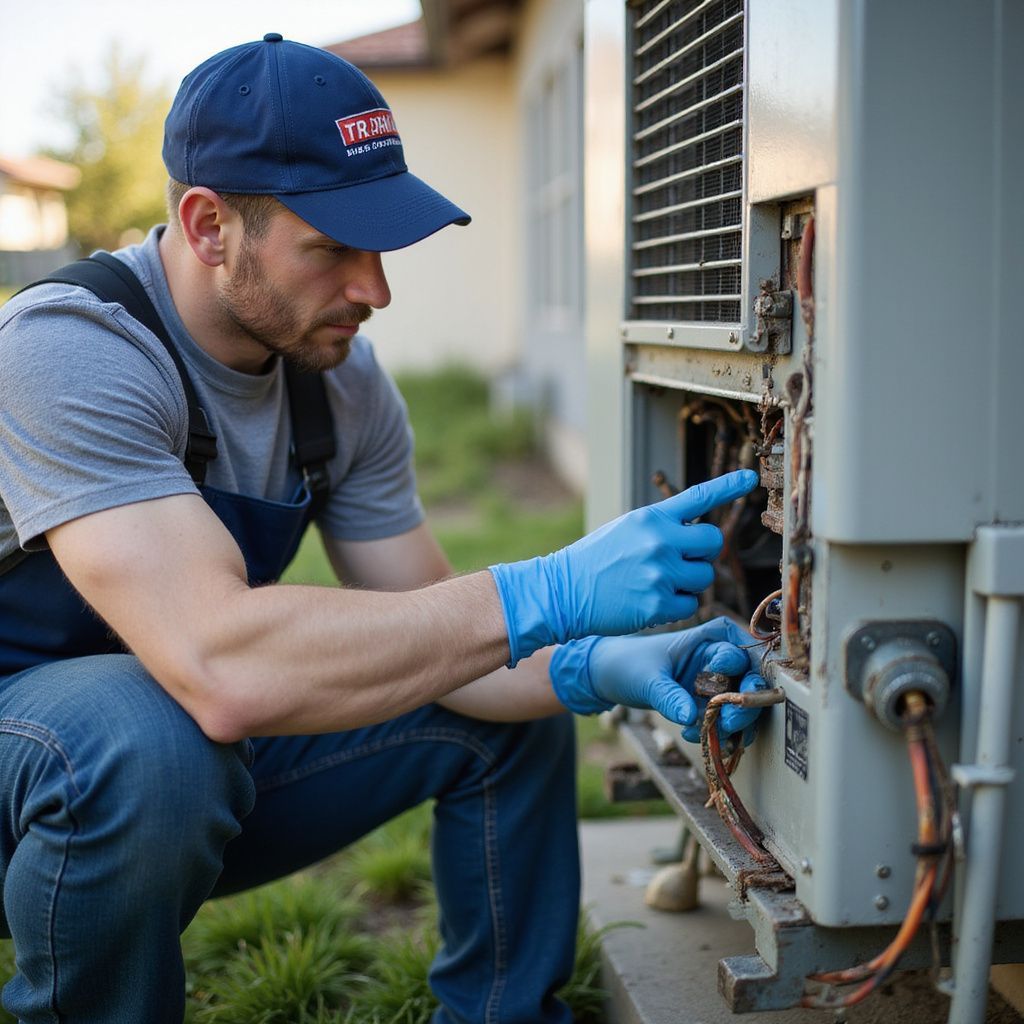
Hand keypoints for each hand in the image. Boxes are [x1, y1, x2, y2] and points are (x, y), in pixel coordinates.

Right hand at [489, 470, 757, 665]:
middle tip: (682, 560)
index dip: (728, 487)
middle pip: (713, 541)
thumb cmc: (596, 559)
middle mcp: (659, 541)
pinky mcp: (658, 605)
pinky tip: (651, 601)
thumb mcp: (626, 529)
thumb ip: (661, 527)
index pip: (698, 497)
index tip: (752, 479)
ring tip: (658, 582)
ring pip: (705, 575)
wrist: (564, 590)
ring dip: (689, 581)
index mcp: (651, 518)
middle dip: (703, 551)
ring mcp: (660, 573)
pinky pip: (691, 604)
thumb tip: (698, 537)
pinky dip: (677, 605)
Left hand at [547, 617, 767, 741]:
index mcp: (710, 638)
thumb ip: (669, 695)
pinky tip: (692, 735)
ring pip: (744, 704)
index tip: (722, 691)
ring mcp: (718, 683)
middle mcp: (721, 658)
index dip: (738, 672)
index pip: (741, 653)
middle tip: (728, 722)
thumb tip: (691, 716)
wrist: (610, 676)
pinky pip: (728, 722)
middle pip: (751, 680)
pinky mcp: (711, 705)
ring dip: (733, 724)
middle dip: (745, 703)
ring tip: (707, 733)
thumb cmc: (629, 664)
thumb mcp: (648, 678)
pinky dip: (718, 733)